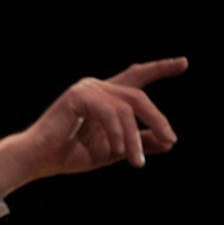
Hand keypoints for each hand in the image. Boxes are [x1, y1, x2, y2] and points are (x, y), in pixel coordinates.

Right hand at [0, 56, 187, 197]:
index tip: (183, 63)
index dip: (159, 69)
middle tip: (171, 139)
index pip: (135, 77)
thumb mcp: (113, 150)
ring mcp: (86, 89)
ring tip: (136, 161)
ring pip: (126, 108)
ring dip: (135, 138)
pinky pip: (110, 113)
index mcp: (103, 97)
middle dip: (157, 117)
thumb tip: (168, 142)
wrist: (40, 159)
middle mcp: (96, 87)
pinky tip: (117, 151)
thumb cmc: (70, 154)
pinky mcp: (78, 96)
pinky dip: (117, 134)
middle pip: (137, 94)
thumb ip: (138, 143)